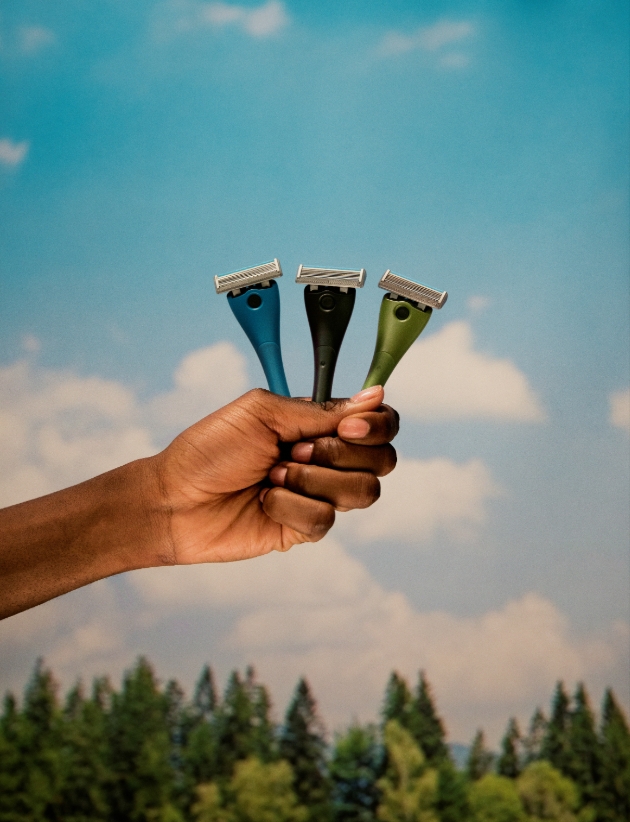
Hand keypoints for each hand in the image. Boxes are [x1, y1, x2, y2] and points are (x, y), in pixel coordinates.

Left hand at [154, 385, 397, 563]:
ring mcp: (318, 494)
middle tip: (294, 450)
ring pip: (362, 492)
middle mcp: (327, 459)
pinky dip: (291, 506)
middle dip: (339, 454)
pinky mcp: (306, 528)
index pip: (379, 423)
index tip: (347, 427)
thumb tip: (376, 395)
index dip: (376, 426)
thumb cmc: (210, 450)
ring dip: (313, 480)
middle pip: (382, 460)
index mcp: (320, 425)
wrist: (175, 500)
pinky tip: (265, 502)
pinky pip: (326, 519)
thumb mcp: (263, 413)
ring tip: (273, 476)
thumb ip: (321, 410)